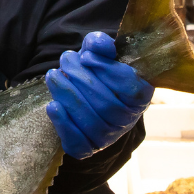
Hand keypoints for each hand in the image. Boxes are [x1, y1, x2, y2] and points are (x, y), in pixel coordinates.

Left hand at [45, 31, 153, 159]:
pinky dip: (64, 125)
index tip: (86, 56)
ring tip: (53, 75)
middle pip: (108, 106)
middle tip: (65, 60)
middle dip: (82, 80)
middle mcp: (128, 120)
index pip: (131, 88)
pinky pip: (79, 144)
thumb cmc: (96, 73)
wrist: (84, 96)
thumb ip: (100, 45)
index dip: (107, 71)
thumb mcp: (100, 55)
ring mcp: (108, 137)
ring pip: (92, 123)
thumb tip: (96, 45)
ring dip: (69, 97)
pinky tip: (53, 106)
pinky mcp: (88, 148)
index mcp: (140, 96)